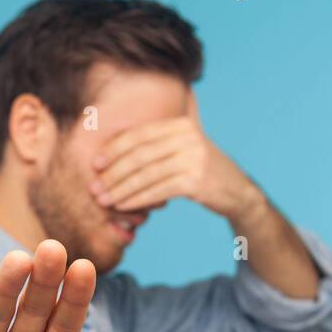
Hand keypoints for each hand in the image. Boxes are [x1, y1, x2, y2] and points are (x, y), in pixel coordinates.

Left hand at [87, 90, 257, 218]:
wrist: (236, 192)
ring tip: (104, 201)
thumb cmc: (203, 170)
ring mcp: (193, 158)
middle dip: (113, 173)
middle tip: (94, 188)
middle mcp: (188, 137)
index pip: (140, 135)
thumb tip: (125, 128)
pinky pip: (157, 190)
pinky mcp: (195, 180)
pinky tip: (124, 207)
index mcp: (181, 124)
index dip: (114, 149)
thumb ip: (163, 135)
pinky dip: (137, 200)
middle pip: (140, 155)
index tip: (96, 164)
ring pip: (146, 174)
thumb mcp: (187, 145)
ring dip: (121, 190)